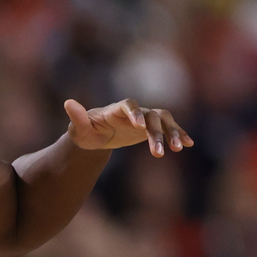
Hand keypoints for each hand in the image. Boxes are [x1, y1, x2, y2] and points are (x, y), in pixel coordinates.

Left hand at [65, 98, 193, 157]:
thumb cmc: (86, 132)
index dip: (134, 113)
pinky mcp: (153, 128)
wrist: (97, 135)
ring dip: (172, 133)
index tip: (138, 125)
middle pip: (150, 116)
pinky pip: (170, 129)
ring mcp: (146, 118)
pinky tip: (189, 144)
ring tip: (179, 148)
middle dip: (156, 133)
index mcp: (117, 109)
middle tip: (157, 153)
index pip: (129, 105)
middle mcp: (135, 111)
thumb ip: (77, 117)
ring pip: (164, 121)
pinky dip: (180, 134)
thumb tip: (68, 103)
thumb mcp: (78, 129)